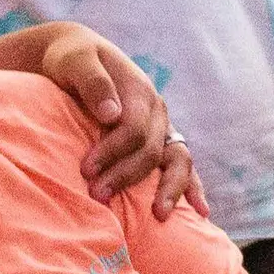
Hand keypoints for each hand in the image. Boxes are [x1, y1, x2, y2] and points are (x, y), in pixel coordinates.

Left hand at [22, 22, 186, 205]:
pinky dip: (192, 187)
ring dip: (169, 189)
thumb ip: (93, 83)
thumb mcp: (75, 61)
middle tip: (98, 195)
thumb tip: (112, 114)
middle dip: (127, 176)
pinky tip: (200, 211)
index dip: (113, 151)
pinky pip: (181, 166)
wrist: (80, 58)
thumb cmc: (72, 60)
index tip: (86, 170)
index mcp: (140, 91)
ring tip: (158, 215)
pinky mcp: (160, 141)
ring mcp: (162, 127)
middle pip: (152, 150)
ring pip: (178, 161)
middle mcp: (157, 111)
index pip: (134, 128)